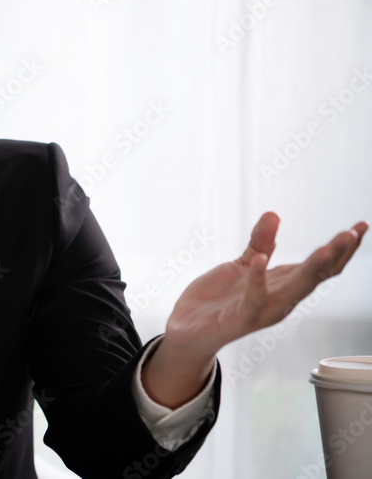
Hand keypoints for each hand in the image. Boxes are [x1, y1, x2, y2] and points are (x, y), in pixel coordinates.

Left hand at [142, 212, 366, 406]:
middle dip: (336, 254)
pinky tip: (260, 260)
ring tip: (327, 246)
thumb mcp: (243, 265)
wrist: (188, 330)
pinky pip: (253, 299)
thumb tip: (274, 214)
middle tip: (353, 232)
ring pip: (294, 290)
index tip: (361, 226)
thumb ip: (260, 243)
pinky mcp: (239, 318)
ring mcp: (262, 311)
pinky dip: (257, 279)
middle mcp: (280, 299)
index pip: (321, 267)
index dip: (342, 248)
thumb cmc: (220, 300)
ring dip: (311, 268)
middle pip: (316, 276)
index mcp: (284, 285)